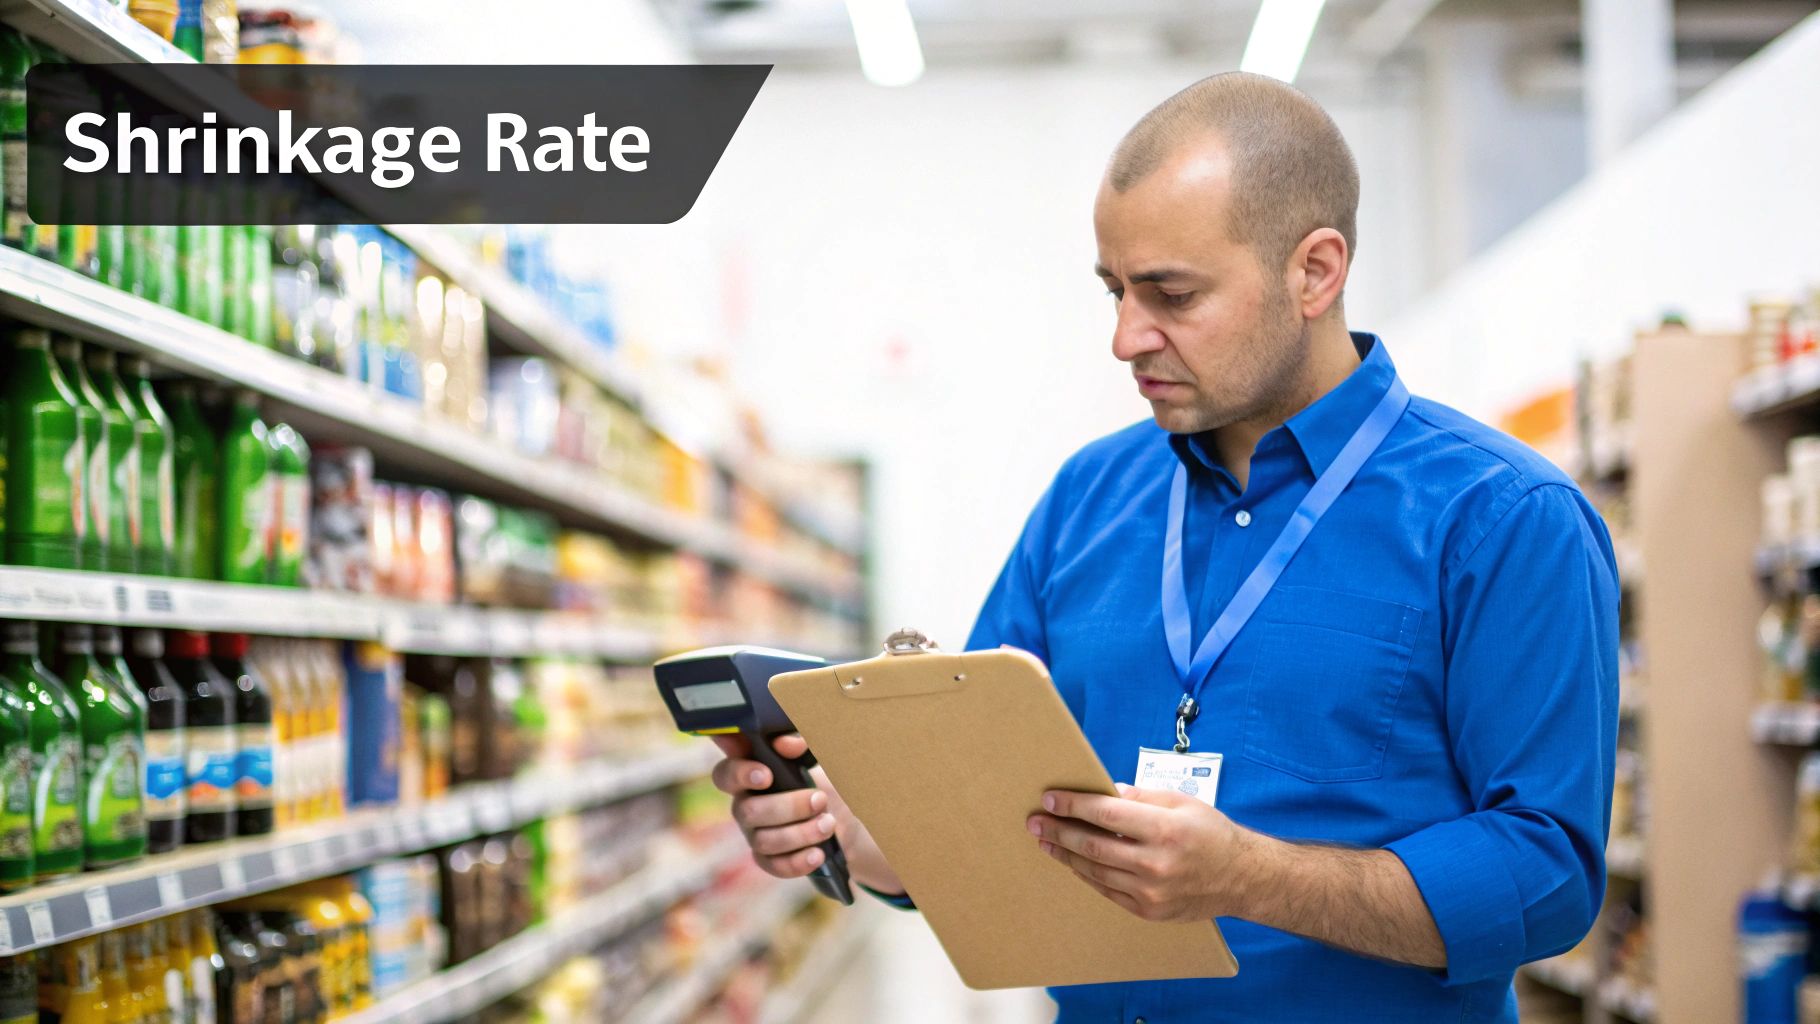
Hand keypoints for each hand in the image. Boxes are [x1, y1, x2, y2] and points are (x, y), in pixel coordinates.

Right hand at [708, 734, 902, 893]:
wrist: (851, 822)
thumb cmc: (828, 781)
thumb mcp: (823, 758)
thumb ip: (802, 744)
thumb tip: (783, 744)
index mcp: (753, 775)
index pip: (725, 774)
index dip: (737, 774)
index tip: (766, 775)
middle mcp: (747, 804)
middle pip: (746, 811)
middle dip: (787, 806)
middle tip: (820, 799)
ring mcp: (755, 834)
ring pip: (763, 840)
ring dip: (800, 833)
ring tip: (828, 824)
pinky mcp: (770, 859)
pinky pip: (773, 865)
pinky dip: (797, 861)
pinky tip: (818, 854)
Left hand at [1026, 784, 1268, 922]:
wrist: (1242, 878)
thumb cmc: (1212, 834)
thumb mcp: (1181, 803)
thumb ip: (1141, 797)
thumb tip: (1105, 792)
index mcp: (1164, 829)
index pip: (1105, 814)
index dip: (1073, 805)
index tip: (1050, 799)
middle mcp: (1155, 863)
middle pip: (1092, 845)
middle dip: (1058, 831)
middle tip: (1035, 822)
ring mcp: (1150, 892)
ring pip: (1095, 870)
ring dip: (1066, 854)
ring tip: (1046, 841)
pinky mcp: (1148, 910)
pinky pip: (1107, 890)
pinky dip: (1086, 874)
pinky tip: (1072, 861)